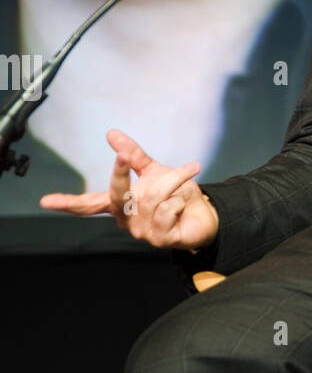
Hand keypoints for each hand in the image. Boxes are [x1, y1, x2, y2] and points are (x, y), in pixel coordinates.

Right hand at [39, 128, 218, 249]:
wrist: (204, 213)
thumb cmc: (176, 194)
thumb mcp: (153, 170)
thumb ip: (133, 155)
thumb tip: (112, 134)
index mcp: (118, 205)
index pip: (87, 204)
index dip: (66, 203)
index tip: (45, 202)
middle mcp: (125, 220)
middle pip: (116, 195)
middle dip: (121, 173)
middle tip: (125, 156)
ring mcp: (142, 232)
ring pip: (153, 195)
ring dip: (174, 180)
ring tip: (186, 176)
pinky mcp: (161, 239)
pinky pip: (168, 209)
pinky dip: (181, 198)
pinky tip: (184, 205)